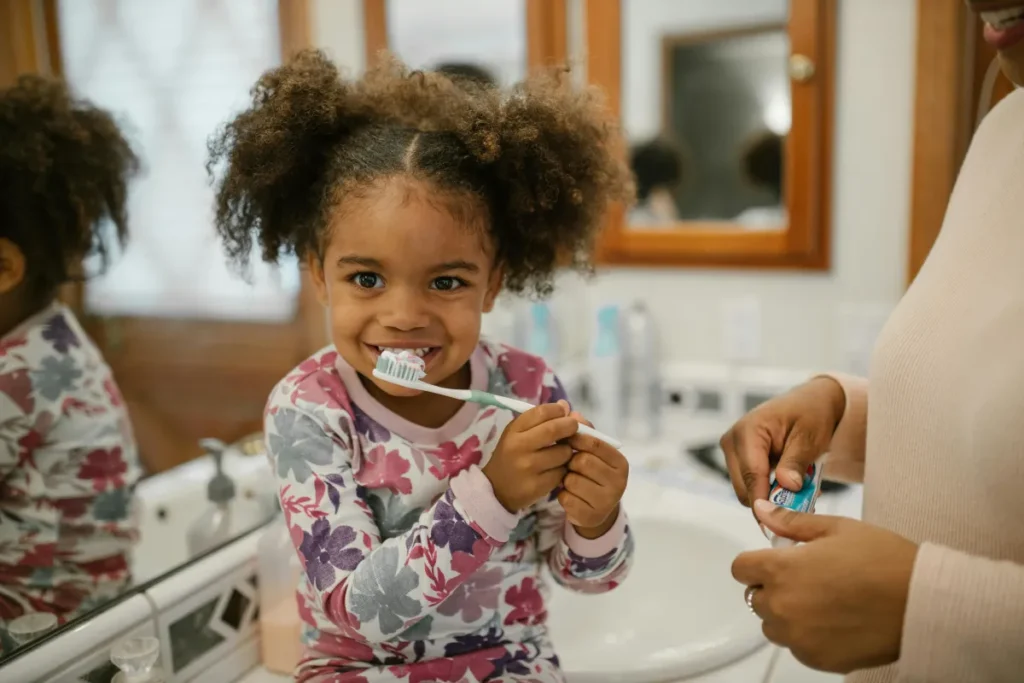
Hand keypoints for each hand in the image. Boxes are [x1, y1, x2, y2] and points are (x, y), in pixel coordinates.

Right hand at [483, 401, 579, 512]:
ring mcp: (528, 468)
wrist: (496, 489)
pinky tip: (556, 469)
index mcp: (513, 431)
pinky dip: (564, 469)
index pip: (541, 412)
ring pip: (563, 453)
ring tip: (561, 453)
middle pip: (554, 429)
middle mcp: (519, 447)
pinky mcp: (538, 486)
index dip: (558, 410)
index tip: (564, 413)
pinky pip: (562, 472)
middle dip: (570, 426)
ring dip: (568, 451)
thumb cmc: (510, 456)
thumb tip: (565, 405)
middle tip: (574, 428)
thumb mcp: (517, 434)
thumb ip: (540, 419)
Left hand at [559, 412, 628, 538]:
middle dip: (570, 461)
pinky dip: (562, 495)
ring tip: (570, 479)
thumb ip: (584, 431)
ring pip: (572, 480)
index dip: (576, 438)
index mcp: (621, 463)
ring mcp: (606, 501)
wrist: (596, 510)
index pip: (595, 443)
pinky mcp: (590, 516)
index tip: (565, 437)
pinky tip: (569, 495)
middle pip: (582, 461)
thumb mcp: (593, 452)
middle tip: (569, 463)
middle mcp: (619, 483)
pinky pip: (566, 498)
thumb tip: (570, 410)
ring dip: (565, 479)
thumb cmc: (593, 473)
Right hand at [720, 377, 844, 505]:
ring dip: (771, 496)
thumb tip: (786, 485)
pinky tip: (791, 486)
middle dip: (770, 500)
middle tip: (801, 506)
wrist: (809, 402)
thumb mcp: (809, 437)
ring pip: (746, 489)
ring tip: (801, 493)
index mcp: (748, 430)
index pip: (751, 474)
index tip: (778, 521)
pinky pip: (750, 484)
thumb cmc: (810, 414)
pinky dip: (770, 491)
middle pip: (743, 487)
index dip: (764, 500)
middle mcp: (733, 440)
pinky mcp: (739, 459)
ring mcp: (733, 450)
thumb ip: (796, 462)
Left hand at [732, 500, 918, 673]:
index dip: (756, 562)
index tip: (775, 561)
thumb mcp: (836, 529)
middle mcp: (782, 606)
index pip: (740, 568)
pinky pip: (797, 647)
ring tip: (824, 600)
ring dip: (788, 613)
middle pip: (756, 597)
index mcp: (781, 570)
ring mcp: (797, 637)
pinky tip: (835, 621)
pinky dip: (808, 636)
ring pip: (774, 625)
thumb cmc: (885, 562)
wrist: (922, 603)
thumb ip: (791, 522)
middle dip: (774, 586)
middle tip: (810, 579)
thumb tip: (762, 511)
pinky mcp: (816, 659)